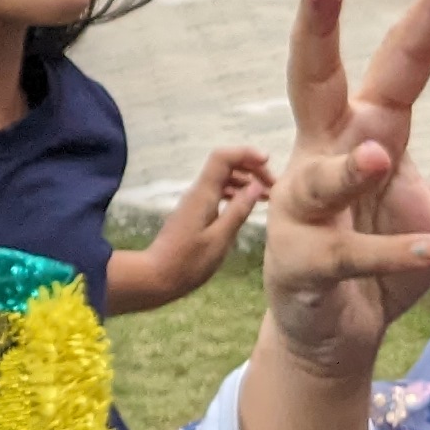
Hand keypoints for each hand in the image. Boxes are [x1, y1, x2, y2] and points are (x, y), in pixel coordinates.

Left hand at [115, 141, 272, 311]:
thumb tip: (257, 186)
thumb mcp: (220, 238)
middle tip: (273, 186)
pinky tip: (246, 207)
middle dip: (251, 169)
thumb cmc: (189, 262)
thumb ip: (238, 210)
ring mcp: (195, 202)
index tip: (268, 163)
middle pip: (225, 165)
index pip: (222, 158)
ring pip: (222, 179)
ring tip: (266, 197)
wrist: (157, 276)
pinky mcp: (194, 213)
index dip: (246, 154)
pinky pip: (217, 193)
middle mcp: (197, 192)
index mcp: (203, 194)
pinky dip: (235, 194)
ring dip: (245, 182)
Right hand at [261, 0, 429, 388]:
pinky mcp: (301, 264)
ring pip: (321, 177)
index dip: (429, 15)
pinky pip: (346, 255)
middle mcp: (322, 155)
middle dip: (315, 30)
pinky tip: (428, 252)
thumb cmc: (381, 257)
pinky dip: (387, 252)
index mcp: (364, 128)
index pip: (398, 62)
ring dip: (349, 168)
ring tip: (380, 156)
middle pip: (313, 82)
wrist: (334, 333)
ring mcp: (301, 209)